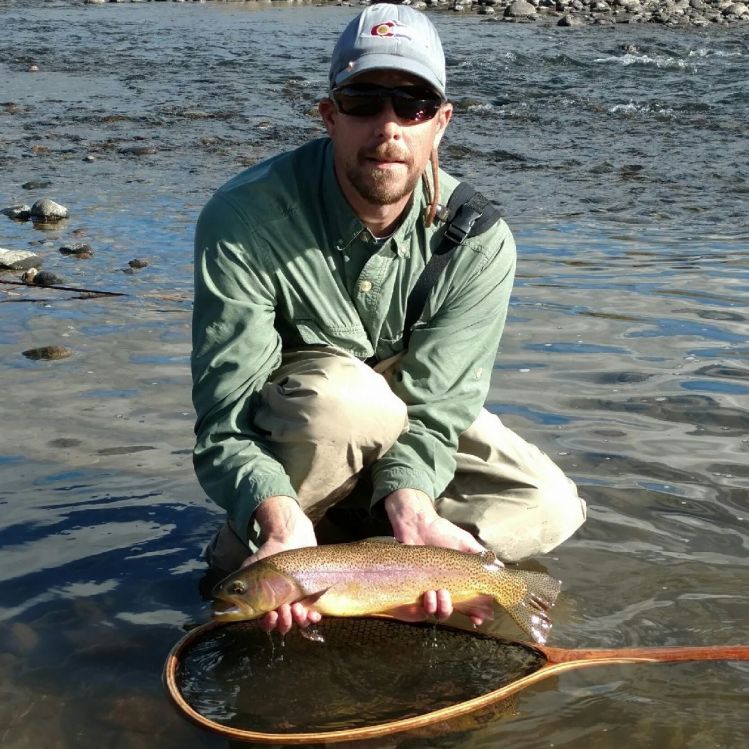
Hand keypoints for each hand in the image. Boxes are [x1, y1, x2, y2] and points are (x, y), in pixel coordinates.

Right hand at [242, 495, 320, 634]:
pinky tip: (312, 614)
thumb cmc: (265, 557)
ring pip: (298, 622)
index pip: (266, 624)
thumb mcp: (246, 574)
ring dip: (297, 619)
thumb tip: (214, 612)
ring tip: (296, 607)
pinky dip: (312, 617)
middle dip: (283, 621)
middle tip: (283, 609)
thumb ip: (233, 592)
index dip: (268, 624)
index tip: (269, 614)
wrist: (288, 539)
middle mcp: (281, 607)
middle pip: (282, 626)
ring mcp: (297, 602)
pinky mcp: (311, 596)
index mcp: (265, 606)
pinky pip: (313, 614)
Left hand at [385, 488, 492, 625]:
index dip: (474, 613)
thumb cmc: (442, 533)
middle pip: (449, 611)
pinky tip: (426, 594)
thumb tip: (500, 567)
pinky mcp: (414, 587)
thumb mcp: (465, 543)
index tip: (476, 618)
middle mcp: (444, 588)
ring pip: (434, 611)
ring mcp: (428, 589)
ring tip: (433, 592)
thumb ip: (481, 555)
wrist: (417, 525)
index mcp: (458, 581)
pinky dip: (424, 605)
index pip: (467, 603)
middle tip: (446, 594)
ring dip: (437, 607)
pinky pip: (418, 606)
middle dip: (449, 608)